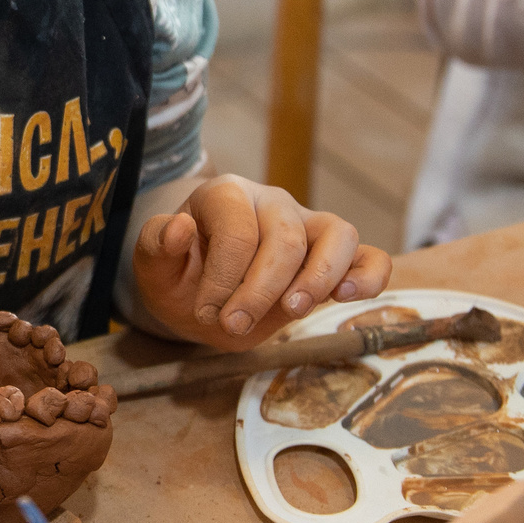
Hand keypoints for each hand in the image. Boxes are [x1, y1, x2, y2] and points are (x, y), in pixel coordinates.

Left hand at [131, 175, 391, 350]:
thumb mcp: (153, 264)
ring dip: (318, 278)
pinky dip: (370, 275)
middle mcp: (273, 202)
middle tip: (233, 327)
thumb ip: (158, 243)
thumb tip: (179, 227)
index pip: (238, 231)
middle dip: (260, 291)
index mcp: (227, 195)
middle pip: (285, 239)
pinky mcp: (334, 256)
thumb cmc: (180, 273)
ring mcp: (309, 224)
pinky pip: (370, 256)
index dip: (223, 278)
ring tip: (293, 311)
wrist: (201, 290)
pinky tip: (348, 297)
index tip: (206, 314)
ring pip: (337, 235)